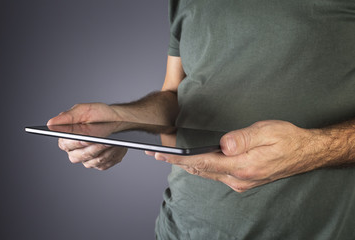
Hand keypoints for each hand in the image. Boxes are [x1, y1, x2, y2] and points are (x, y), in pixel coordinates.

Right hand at [47, 103, 127, 169]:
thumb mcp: (84, 110)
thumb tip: (50, 124)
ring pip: (93, 161)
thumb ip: (67, 117)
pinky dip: (112, 155)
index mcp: (66, 137)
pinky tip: (118, 147)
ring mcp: (87, 159)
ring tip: (115, 143)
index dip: (76, 142)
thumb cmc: (99, 114)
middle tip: (106, 142)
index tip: (86, 139)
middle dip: (94, 148)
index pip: (66, 144)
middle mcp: (74, 151)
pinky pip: (104, 164)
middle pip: (79, 156)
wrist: (117, 120)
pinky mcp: (98, 164)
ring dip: (106, 151)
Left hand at [150, 120, 324, 191]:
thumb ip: (243, 139)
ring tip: (169, 157)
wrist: (305, 153)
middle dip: (176, 162)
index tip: (161, 154)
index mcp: (242, 166)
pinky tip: (193, 161)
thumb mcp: (267, 132)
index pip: (202, 163)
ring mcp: (239, 181)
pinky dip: (199, 167)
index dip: (179, 159)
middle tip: (156, 155)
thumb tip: (222, 144)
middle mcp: (237, 178)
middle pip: (199, 170)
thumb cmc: (287, 139)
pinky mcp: (242, 180)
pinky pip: (214, 174)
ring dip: (186, 165)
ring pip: (206, 173)